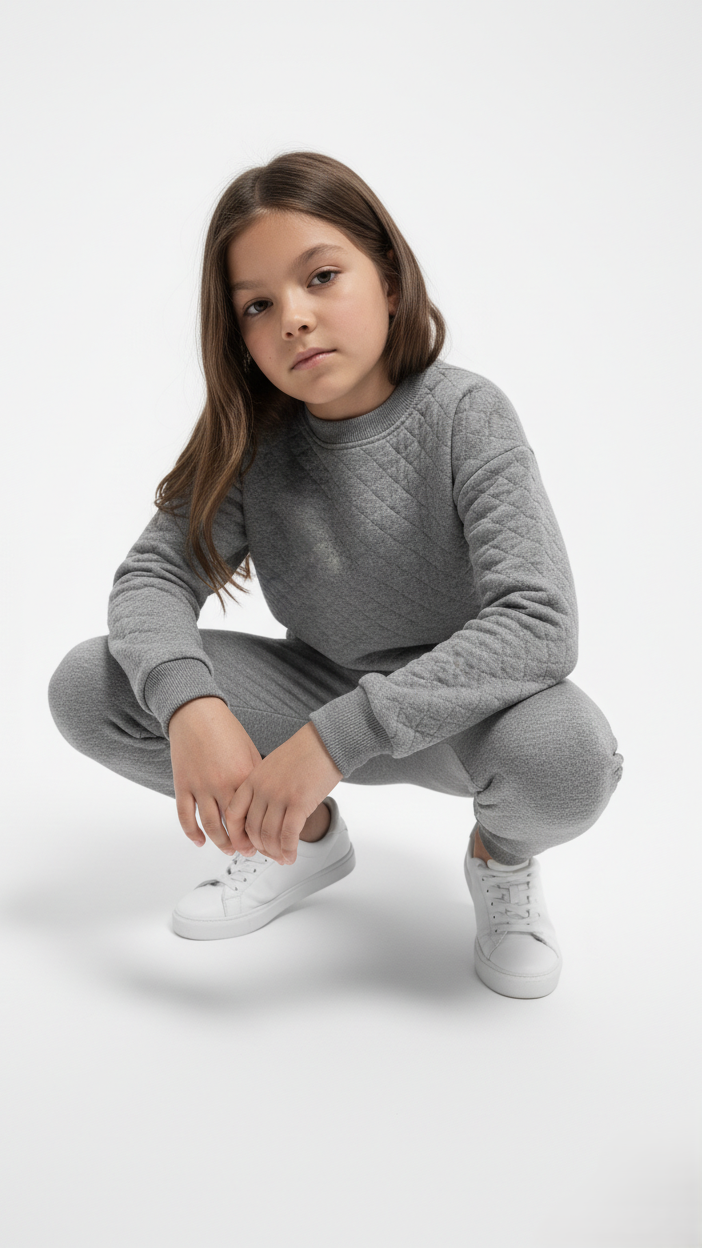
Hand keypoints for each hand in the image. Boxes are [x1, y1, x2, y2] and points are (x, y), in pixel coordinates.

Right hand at [168, 696, 262, 853]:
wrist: (196, 713)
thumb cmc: (225, 730)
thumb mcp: (250, 752)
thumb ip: (256, 777)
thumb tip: (266, 800)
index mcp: (242, 775)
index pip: (253, 813)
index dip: (259, 831)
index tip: (264, 839)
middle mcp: (221, 784)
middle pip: (233, 825)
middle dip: (241, 844)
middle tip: (246, 852)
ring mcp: (200, 786)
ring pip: (210, 826)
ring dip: (220, 842)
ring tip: (227, 849)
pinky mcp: (182, 785)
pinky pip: (185, 816)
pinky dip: (192, 833)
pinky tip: (200, 841)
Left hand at [223, 721, 342, 865]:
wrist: (326, 741)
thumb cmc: (304, 752)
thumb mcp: (272, 766)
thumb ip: (263, 787)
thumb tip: (263, 815)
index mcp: (253, 779)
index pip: (233, 814)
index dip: (237, 836)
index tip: (244, 847)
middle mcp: (262, 789)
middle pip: (251, 829)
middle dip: (259, 848)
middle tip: (268, 854)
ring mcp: (279, 796)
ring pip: (269, 835)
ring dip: (274, 852)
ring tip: (281, 858)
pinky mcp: (299, 803)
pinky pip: (288, 835)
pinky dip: (288, 850)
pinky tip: (291, 856)